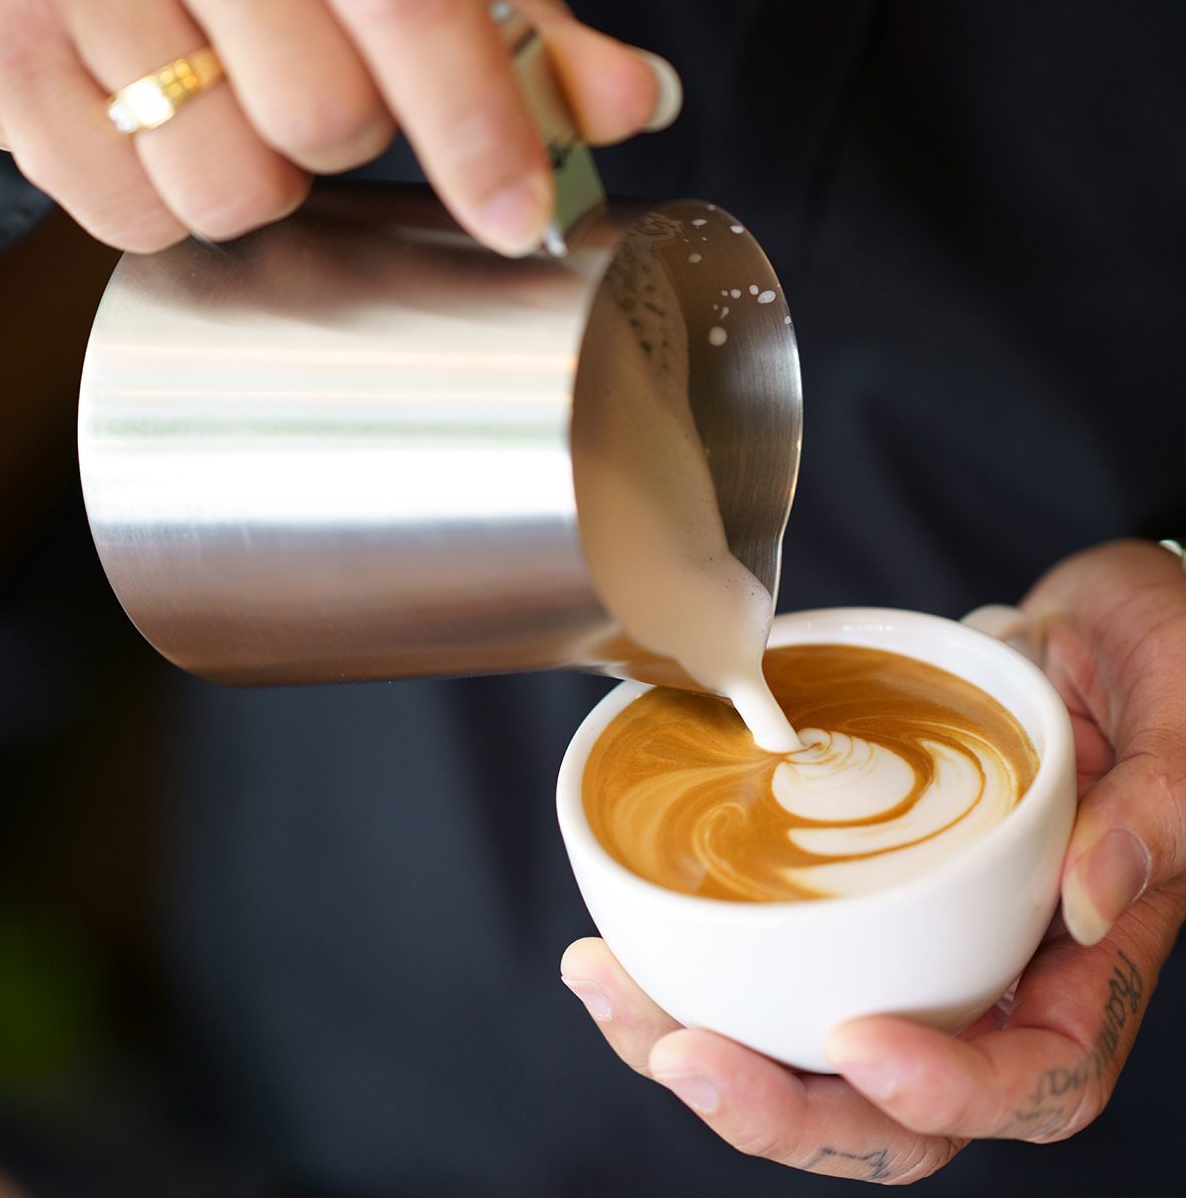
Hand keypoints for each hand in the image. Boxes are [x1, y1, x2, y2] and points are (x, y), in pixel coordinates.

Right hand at [0, 0, 679, 254]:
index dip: (477, 128)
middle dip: (343, 135)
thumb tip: (635, 102)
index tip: (519, 216)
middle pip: (321, 123)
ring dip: (256, 180)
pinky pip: (125, 217)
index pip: (414, 10)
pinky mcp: (1, 65)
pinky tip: (160, 126)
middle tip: (313, 84)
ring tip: (228, 102)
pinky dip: (163, 202)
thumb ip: (522, 27)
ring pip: (225, 190)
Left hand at [561, 540, 1185, 1182]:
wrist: (1091, 626)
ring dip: (705, 1049)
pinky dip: (695, 971)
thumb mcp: (1182, 730)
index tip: (858, 1042)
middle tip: (678, 1055)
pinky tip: (620, 943)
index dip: (945, 1092)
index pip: (1027, 1082)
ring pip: (810, 1057)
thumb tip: (1093, 898)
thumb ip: (1158, 818)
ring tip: (607, 991)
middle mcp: (993, 982)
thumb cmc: (1158, 670)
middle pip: (891, 1110)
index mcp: (1084, 971)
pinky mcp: (852, 901)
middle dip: (782, 1109)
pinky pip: (773, 967)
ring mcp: (916, 949)